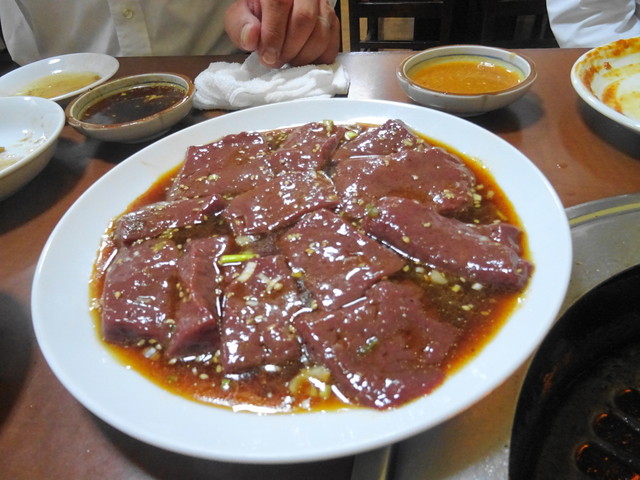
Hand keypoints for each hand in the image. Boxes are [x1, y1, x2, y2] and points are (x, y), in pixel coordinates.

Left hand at [224, 0, 339, 67]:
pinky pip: (333, 44)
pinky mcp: (333, 21)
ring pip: (322, 33)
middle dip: (289, 48)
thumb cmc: (256, 16)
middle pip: (305, 18)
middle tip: (277, 61)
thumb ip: (239, 25)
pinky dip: (318, 59)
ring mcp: (322, 4)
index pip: (279, 3)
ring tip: (288, 60)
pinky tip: (303, 61)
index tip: (268, 57)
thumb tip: (251, 37)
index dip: (274, 34)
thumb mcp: (240, 17)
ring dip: (303, 56)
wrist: (273, 13)